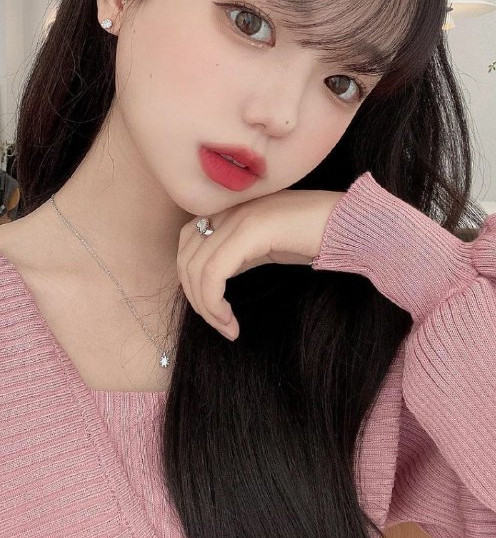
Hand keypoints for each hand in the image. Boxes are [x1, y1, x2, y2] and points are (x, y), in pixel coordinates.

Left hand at [177, 188, 345, 339]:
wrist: (353, 223)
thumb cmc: (317, 237)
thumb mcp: (268, 246)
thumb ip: (239, 254)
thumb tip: (213, 281)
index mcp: (231, 210)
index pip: (187, 243)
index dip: (191, 281)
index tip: (214, 311)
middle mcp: (230, 209)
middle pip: (186, 257)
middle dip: (195, 298)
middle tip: (220, 325)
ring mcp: (240, 216)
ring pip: (197, 268)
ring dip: (206, 307)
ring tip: (227, 328)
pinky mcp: (251, 229)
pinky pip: (214, 271)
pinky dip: (214, 303)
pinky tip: (232, 322)